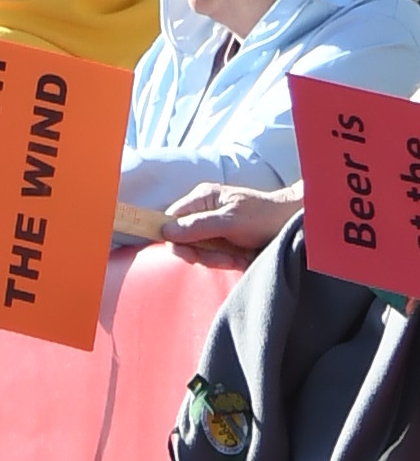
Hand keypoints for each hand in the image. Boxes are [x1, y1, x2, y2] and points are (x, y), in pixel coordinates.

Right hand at [159, 181, 291, 262]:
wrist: (294, 224)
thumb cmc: (264, 216)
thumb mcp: (230, 221)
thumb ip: (197, 226)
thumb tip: (166, 232)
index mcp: (202, 199)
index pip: (171, 220)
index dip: (176, 239)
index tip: (191, 254)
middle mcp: (204, 212)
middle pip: (184, 240)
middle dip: (205, 254)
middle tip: (227, 257)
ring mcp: (213, 229)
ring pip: (199, 252)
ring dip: (220, 259)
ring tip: (241, 256)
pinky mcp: (223, 243)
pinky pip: (214, 258)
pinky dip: (228, 261)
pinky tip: (244, 258)